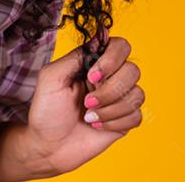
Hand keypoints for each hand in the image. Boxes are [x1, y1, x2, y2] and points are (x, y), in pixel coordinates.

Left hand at [20, 36, 143, 175]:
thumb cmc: (47, 111)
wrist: (48, 146)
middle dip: (109, 90)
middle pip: (132, 70)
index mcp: (93, 63)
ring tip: (88, 117)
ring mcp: (119, 99)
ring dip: (110, 109)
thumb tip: (100, 37)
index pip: (120, 46)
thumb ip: (75, 57)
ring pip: (137, 94)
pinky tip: (97, 127)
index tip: (91, 76)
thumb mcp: (51, 78)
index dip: (111, 59)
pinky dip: (115, 122)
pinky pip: (136, 115)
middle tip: (87, 102)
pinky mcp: (124, 120)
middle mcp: (110, 78)